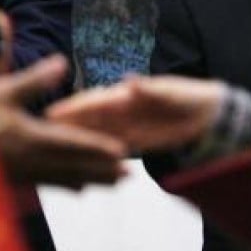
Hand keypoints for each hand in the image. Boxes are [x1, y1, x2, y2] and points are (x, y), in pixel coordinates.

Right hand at [0, 55, 126, 189]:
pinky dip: (69, 186)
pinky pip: (50, 185)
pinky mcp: (18, 180)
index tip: (122, 152)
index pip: (73, 143)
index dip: (98, 147)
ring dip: (94, 180)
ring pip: (67, 179)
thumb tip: (62, 62)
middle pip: (76, 167)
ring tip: (115, 183)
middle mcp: (34, 161)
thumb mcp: (0, 92)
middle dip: (104, 171)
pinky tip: (80, 189)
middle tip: (131, 176)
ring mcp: (27, 174)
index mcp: (32, 138)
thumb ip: (34, 80)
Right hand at [47, 74, 224, 152]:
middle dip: (67, 127)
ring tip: (55, 156)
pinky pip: (113, 152)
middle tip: (42, 136)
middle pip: (89, 120)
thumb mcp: (172, 92)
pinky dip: (99, 158)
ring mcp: (128, 127)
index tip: (51, 113)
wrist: (208, 114)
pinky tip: (85, 168)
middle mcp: (122, 111)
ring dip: (79, 144)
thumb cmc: (189, 96)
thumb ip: (150, 90)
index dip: (73, 108)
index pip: (95, 102)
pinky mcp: (136, 143)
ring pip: (98, 137)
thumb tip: (130, 82)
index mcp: (127, 95)